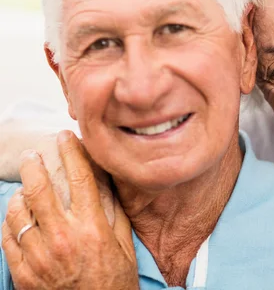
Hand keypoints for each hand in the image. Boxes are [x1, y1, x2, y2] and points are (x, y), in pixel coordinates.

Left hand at [1, 131, 137, 289]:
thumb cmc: (114, 283)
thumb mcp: (123, 246)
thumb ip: (114, 214)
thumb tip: (106, 185)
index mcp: (92, 228)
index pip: (79, 178)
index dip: (71, 152)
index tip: (66, 137)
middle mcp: (63, 237)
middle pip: (40, 189)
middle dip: (33, 165)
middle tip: (31, 155)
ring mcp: (40, 256)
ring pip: (19, 212)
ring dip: (20, 194)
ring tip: (24, 188)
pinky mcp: (24, 272)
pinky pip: (8, 238)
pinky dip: (11, 222)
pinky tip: (18, 216)